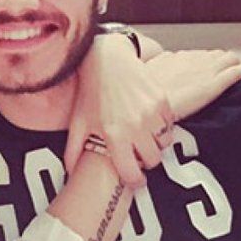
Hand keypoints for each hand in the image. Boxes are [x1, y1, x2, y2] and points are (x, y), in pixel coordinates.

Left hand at [68, 33, 173, 185]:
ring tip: (144, 137)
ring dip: (156, 144)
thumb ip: (73, 151)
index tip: (135, 179)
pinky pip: (170, 124)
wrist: (107, 60)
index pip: (132, 173)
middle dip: (146, 162)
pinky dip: (163, 127)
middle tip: (138, 155)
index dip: (135, 180)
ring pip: (164, 143)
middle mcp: (135, 126)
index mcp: (114, 135)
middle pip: (153, 160)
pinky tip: (150, 122)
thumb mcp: (78, 122)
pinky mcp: (162, 100)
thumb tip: (70, 173)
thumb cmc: (91, 92)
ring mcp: (151, 113)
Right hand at [141, 50, 240, 120]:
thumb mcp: (148, 74)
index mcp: (179, 58)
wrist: (150, 105)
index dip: (207, 61)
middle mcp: (195, 60)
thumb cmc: (148, 94)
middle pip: (216, 55)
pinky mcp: (214, 84)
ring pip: (229, 59)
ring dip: (235, 64)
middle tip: (226, 71)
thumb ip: (160, 66)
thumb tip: (165, 61)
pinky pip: (236, 72)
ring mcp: (206, 71)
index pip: (200, 55)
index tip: (209, 67)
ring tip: (239, 71)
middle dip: (223, 61)